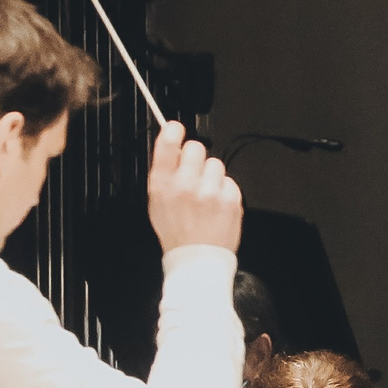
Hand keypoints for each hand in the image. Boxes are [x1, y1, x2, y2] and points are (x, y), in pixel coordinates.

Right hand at [146, 121, 243, 252]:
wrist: (197, 259)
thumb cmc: (176, 233)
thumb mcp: (157, 203)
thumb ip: (165, 174)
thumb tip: (173, 147)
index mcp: (162, 185)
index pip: (166, 146)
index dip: (172, 131)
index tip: (176, 127)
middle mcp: (185, 185)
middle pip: (196, 148)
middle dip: (196, 157)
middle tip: (195, 174)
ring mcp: (209, 192)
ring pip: (216, 164)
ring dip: (212, 175)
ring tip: (207, 195)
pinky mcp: (230, 199)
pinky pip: (230, 181)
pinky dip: (225, 190)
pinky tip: (217, 205)